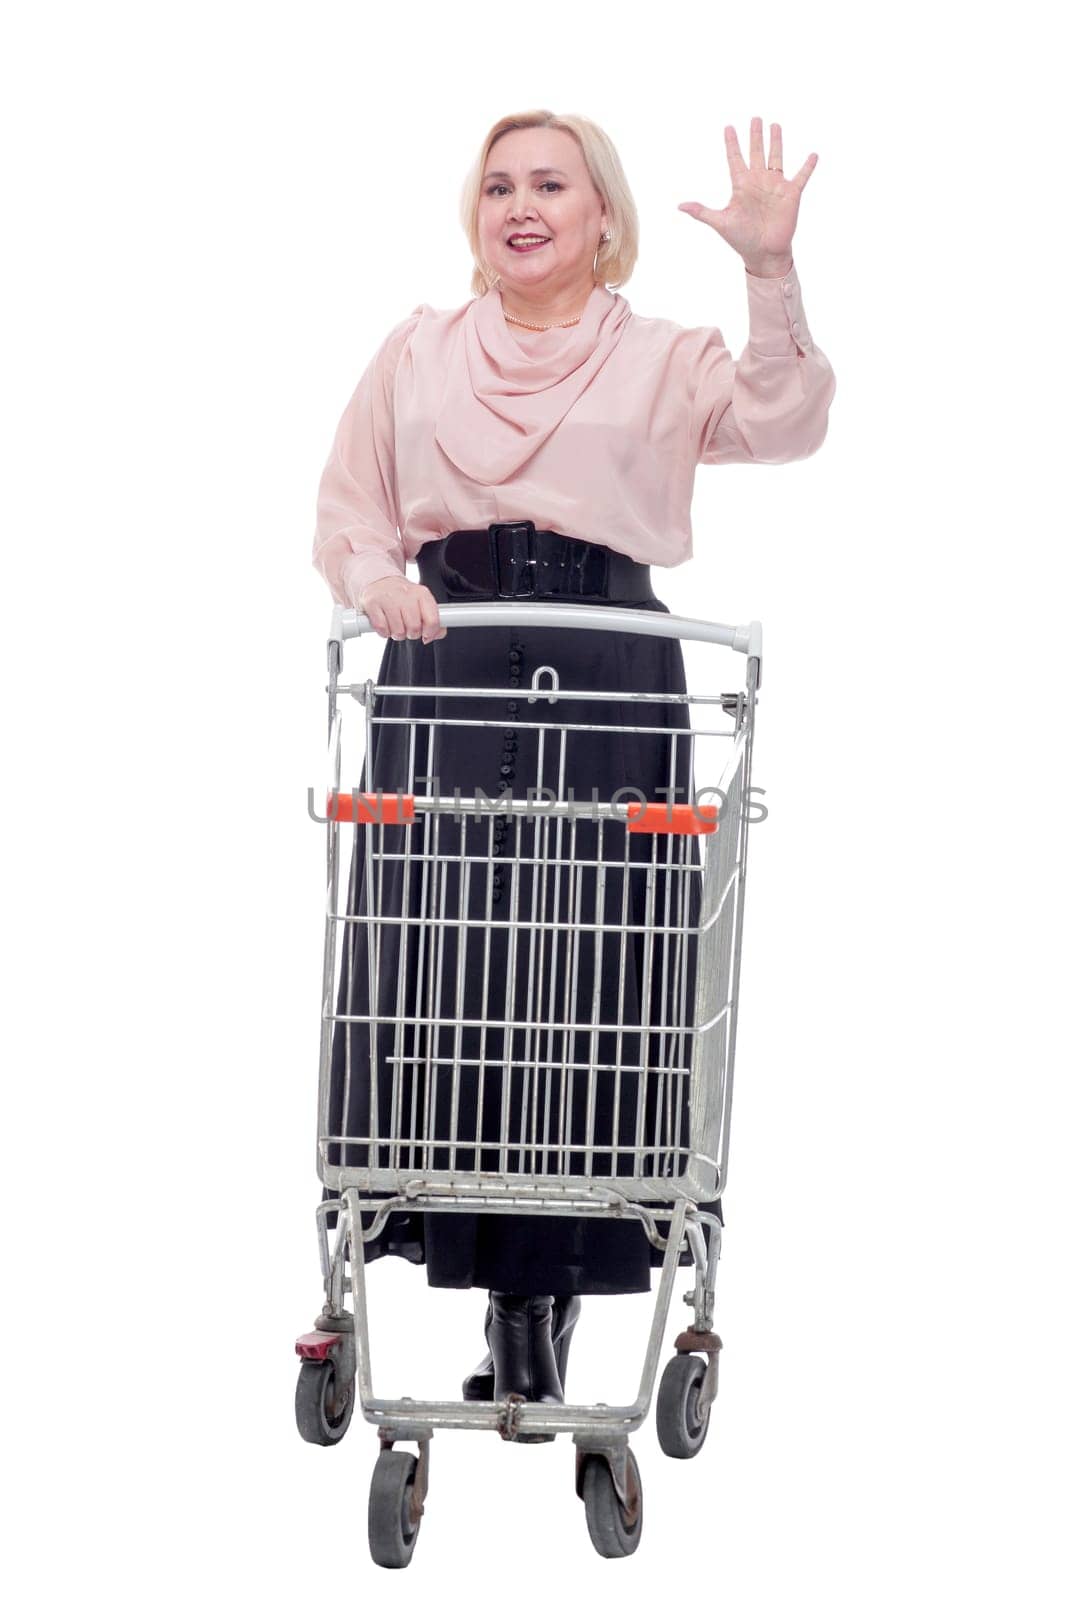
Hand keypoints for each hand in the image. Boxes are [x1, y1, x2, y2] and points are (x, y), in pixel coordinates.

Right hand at [359, 575, 446, 642]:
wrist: (380, 581)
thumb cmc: (403, 597)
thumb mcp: (422, 604)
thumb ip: (433, 621)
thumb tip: (434, 635)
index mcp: (422, 594)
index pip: (432, 620)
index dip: (430, 632)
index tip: (425, 633)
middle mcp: (406, 594)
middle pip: (414, 628)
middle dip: (411, 634)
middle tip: (407, 628)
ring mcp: (388, 598)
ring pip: (398, 631)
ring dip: (396, 634)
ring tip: (395, 625)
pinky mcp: (372, 603)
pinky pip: (382, 629)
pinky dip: (384, 632)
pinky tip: (385, 623)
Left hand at [678, 117, 816, 275]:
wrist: (763, 254)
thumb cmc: (741, 239)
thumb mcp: (721, 222)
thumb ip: (702, 212)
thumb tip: (679, 206)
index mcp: (741, 186)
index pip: (735, 159)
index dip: (732, 143)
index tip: (728, 127)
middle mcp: (758, 182)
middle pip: (756, 152)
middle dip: (755, 135)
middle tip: (755, 118)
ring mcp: (775, 187)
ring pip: (776, 157)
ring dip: (776, 142)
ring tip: (775, 125)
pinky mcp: (791, 195)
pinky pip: (801, 177)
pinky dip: (808, 166)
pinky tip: (813, 155)